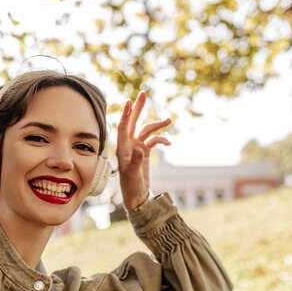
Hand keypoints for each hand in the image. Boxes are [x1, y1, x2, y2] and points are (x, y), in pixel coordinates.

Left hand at [116, 91, 170, 209]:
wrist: (136, 196)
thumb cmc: (131, 186)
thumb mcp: (132, 175)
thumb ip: (135, 162)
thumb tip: (140, 148)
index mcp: (122, 148)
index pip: (122, 127)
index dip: (126, 114)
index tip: (129, 102)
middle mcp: (128, 145)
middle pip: (133, 122)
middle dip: (138, 109)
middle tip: (143, 94)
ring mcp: (137, 147)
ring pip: (147, 130)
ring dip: (157, 125)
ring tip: (169, 121)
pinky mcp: (145, 152)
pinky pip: (154, 140)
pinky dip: (161, 139)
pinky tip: (168, 143)